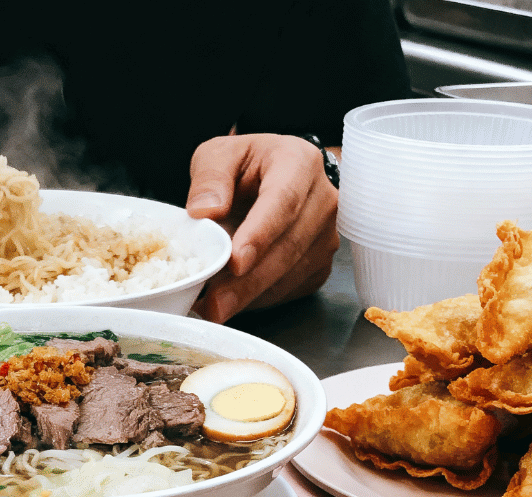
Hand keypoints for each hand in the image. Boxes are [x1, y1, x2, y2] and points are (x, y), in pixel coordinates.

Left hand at [185, 134, 339, 323]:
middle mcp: (323, 199)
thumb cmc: (246, 165)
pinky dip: (261, 298)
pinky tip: (234, 300)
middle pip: (289, 246)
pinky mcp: (322, 262)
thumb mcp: (218, 155)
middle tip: (215, 303)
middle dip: (249, 281)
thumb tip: (204, 211)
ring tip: (214, 306)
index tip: (235, 262)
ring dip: (252, 295)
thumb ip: (209, 179)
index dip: (260, 235)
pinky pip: (292, 287)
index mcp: (299, 163)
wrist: (272, 177)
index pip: (283, 202)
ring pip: (292, 273)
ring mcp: (327, 234)